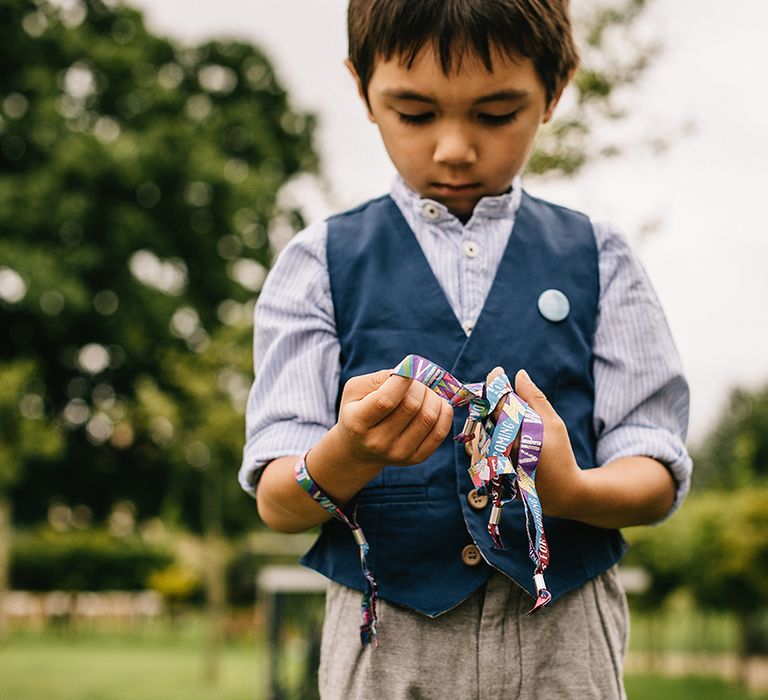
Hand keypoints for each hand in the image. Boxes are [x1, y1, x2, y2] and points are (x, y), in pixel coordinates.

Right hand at [334, 369, 454, 467]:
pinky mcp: (416, 458)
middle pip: (411, 406)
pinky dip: (443, 412)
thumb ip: (378, 378)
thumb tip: (408, 372)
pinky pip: (440, 432)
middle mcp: (378, 442)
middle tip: (415, 381)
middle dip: (418, 386)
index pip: (386, 401)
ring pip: (428, 417)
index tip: (408, 367)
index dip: (402, 380)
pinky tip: (435, 404)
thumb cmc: (357, 412)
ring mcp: (399, 453)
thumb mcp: (354, 391)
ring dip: (432, 397)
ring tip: (425, 392)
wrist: (358, 450)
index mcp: (358, 422)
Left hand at [467, 367, 584, 518]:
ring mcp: (491, 460)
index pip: (497, 401)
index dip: (495, 382)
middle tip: (503, 392)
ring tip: (508, 418)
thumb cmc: (559, 455)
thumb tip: (519, 374)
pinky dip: (488, 433)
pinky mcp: (487, 469)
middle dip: (492, 399)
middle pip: (486, 412)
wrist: (559, 492)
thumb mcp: (552, 424)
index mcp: (517, 434)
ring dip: (489, 417)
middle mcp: (500, 447)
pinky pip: (478, 443)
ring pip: (480, 427)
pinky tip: (502, 434)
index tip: (498, 372)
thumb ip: (534, 398)